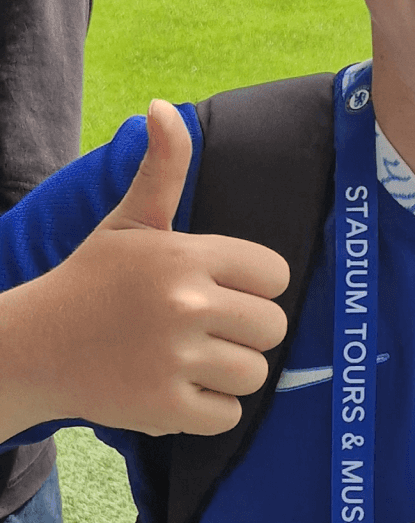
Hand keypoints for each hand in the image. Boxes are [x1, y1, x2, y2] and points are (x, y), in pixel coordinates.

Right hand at [2, 100, 288, 437]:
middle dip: (245, 332)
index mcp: (185, 256)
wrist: (30, 348)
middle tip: (202, 330)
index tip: (217, 290)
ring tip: (188, 359)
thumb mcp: (131, 222)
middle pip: (273, 327)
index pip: (276, 275)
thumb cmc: (93, 282)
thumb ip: (163, 168)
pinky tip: (174, 389)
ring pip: (256, 372)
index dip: (252, 286)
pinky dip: (207, 410)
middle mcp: (185, 305)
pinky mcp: (163, 408)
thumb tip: (164, 108)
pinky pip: (228, 415)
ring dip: (228, 373)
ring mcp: (174, 359)